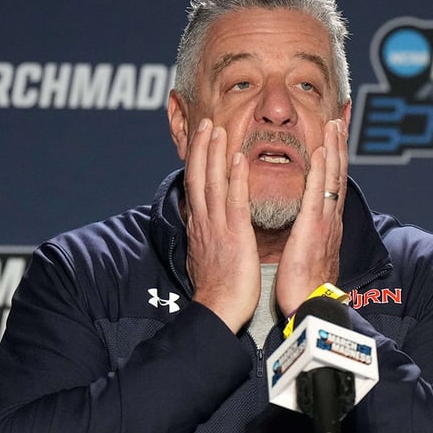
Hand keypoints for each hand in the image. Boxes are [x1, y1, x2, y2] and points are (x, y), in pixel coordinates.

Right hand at [184, 118, 260, 332]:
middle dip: (201, 147)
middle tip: (205, 122)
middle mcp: (204, 222)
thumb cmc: (218, 289)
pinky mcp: (235, 235)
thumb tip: (202, 226)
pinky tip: (239, 158)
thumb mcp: (205, 255)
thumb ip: (205, 236)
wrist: (219, 310)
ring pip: (212, 182)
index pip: (194, 185)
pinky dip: (236, 178)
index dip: (196, 159)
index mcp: (200, 226)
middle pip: (198, 177)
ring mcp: (218, 227)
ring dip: (214, 153)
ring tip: (217, 128)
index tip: (200, 138)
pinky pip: (235, 201)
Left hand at [274, 119, 347, 315]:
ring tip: (334, 125)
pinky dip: (321, 171)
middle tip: (338, 121)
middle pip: (337, 176)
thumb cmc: (304, 287)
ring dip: (334, 149)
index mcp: (327, 225)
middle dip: (339, 147)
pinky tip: (321, 151)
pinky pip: (318, 194)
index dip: (335, 161)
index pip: (332, 186)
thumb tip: (306, 228)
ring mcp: (325, 222)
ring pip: (332, 178)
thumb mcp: (308, 255)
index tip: (334, 140)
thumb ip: (309, 237)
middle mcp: (331, 219)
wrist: (310, 308)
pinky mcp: (314, 229)